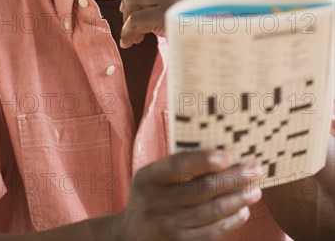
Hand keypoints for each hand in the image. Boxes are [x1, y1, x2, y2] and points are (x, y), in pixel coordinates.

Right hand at [118, 150, 262, 240]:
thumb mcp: (152, 177)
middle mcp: (156, 203)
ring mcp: (168, 227)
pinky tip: (243, 210)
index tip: (228, 155)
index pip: (178, 165)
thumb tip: (220, 154)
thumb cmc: (150, 197)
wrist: (130, 236)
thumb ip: (176, 166)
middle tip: (255, 170)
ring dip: (238, 199)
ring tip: (255, 190)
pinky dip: (231, 221)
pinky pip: (211, 233)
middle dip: (233, 178)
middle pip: (201, 189)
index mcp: (148, 178)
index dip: (204, 160)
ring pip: (211, 211)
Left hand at [119, 0, 206, 47]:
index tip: (132, 7)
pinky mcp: (167, 14)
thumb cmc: (198, 20)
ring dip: (128, 20)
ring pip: (132, 0)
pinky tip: (130, 41)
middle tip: (131, 23)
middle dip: (127, 5)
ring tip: (136, 35)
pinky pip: (136, 20)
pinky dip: (128, 32)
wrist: (218, 38)